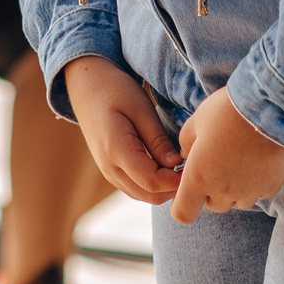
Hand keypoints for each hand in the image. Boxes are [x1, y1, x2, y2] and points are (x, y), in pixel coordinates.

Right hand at [60, 55, 181, 203]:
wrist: (87, 87)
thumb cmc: (116, 90)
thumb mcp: (141, 109)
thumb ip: (157, 140)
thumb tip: (176, 165)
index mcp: (115, 150)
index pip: (152, 181)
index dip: (177, 180)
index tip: (196, 165)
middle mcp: (109, 168)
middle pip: (150, 194)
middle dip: (174, 187)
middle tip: (194, 165)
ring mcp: (108, 172)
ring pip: (144, 195)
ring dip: (165, 187)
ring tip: (182, 165)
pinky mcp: (111, 172)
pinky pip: (137, 189)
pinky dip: (154, 185)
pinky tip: (167, 167)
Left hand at [169, 88, 283, 224]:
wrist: (267, 105)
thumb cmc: (225, 111)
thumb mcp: (195, 122)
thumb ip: (185, 144)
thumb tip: (186, 155)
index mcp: (198, 178)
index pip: (183, 213)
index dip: (182, 204)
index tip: (187, 189)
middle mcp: (223, 191)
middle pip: (213, 206)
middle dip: (211, 191)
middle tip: (217, 164)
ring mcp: (249, 191)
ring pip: (238, 201)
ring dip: (235, 188)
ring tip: (240, 160)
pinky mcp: (272, 185)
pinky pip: (260, 191)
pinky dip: (257, 181)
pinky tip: (258, 159)